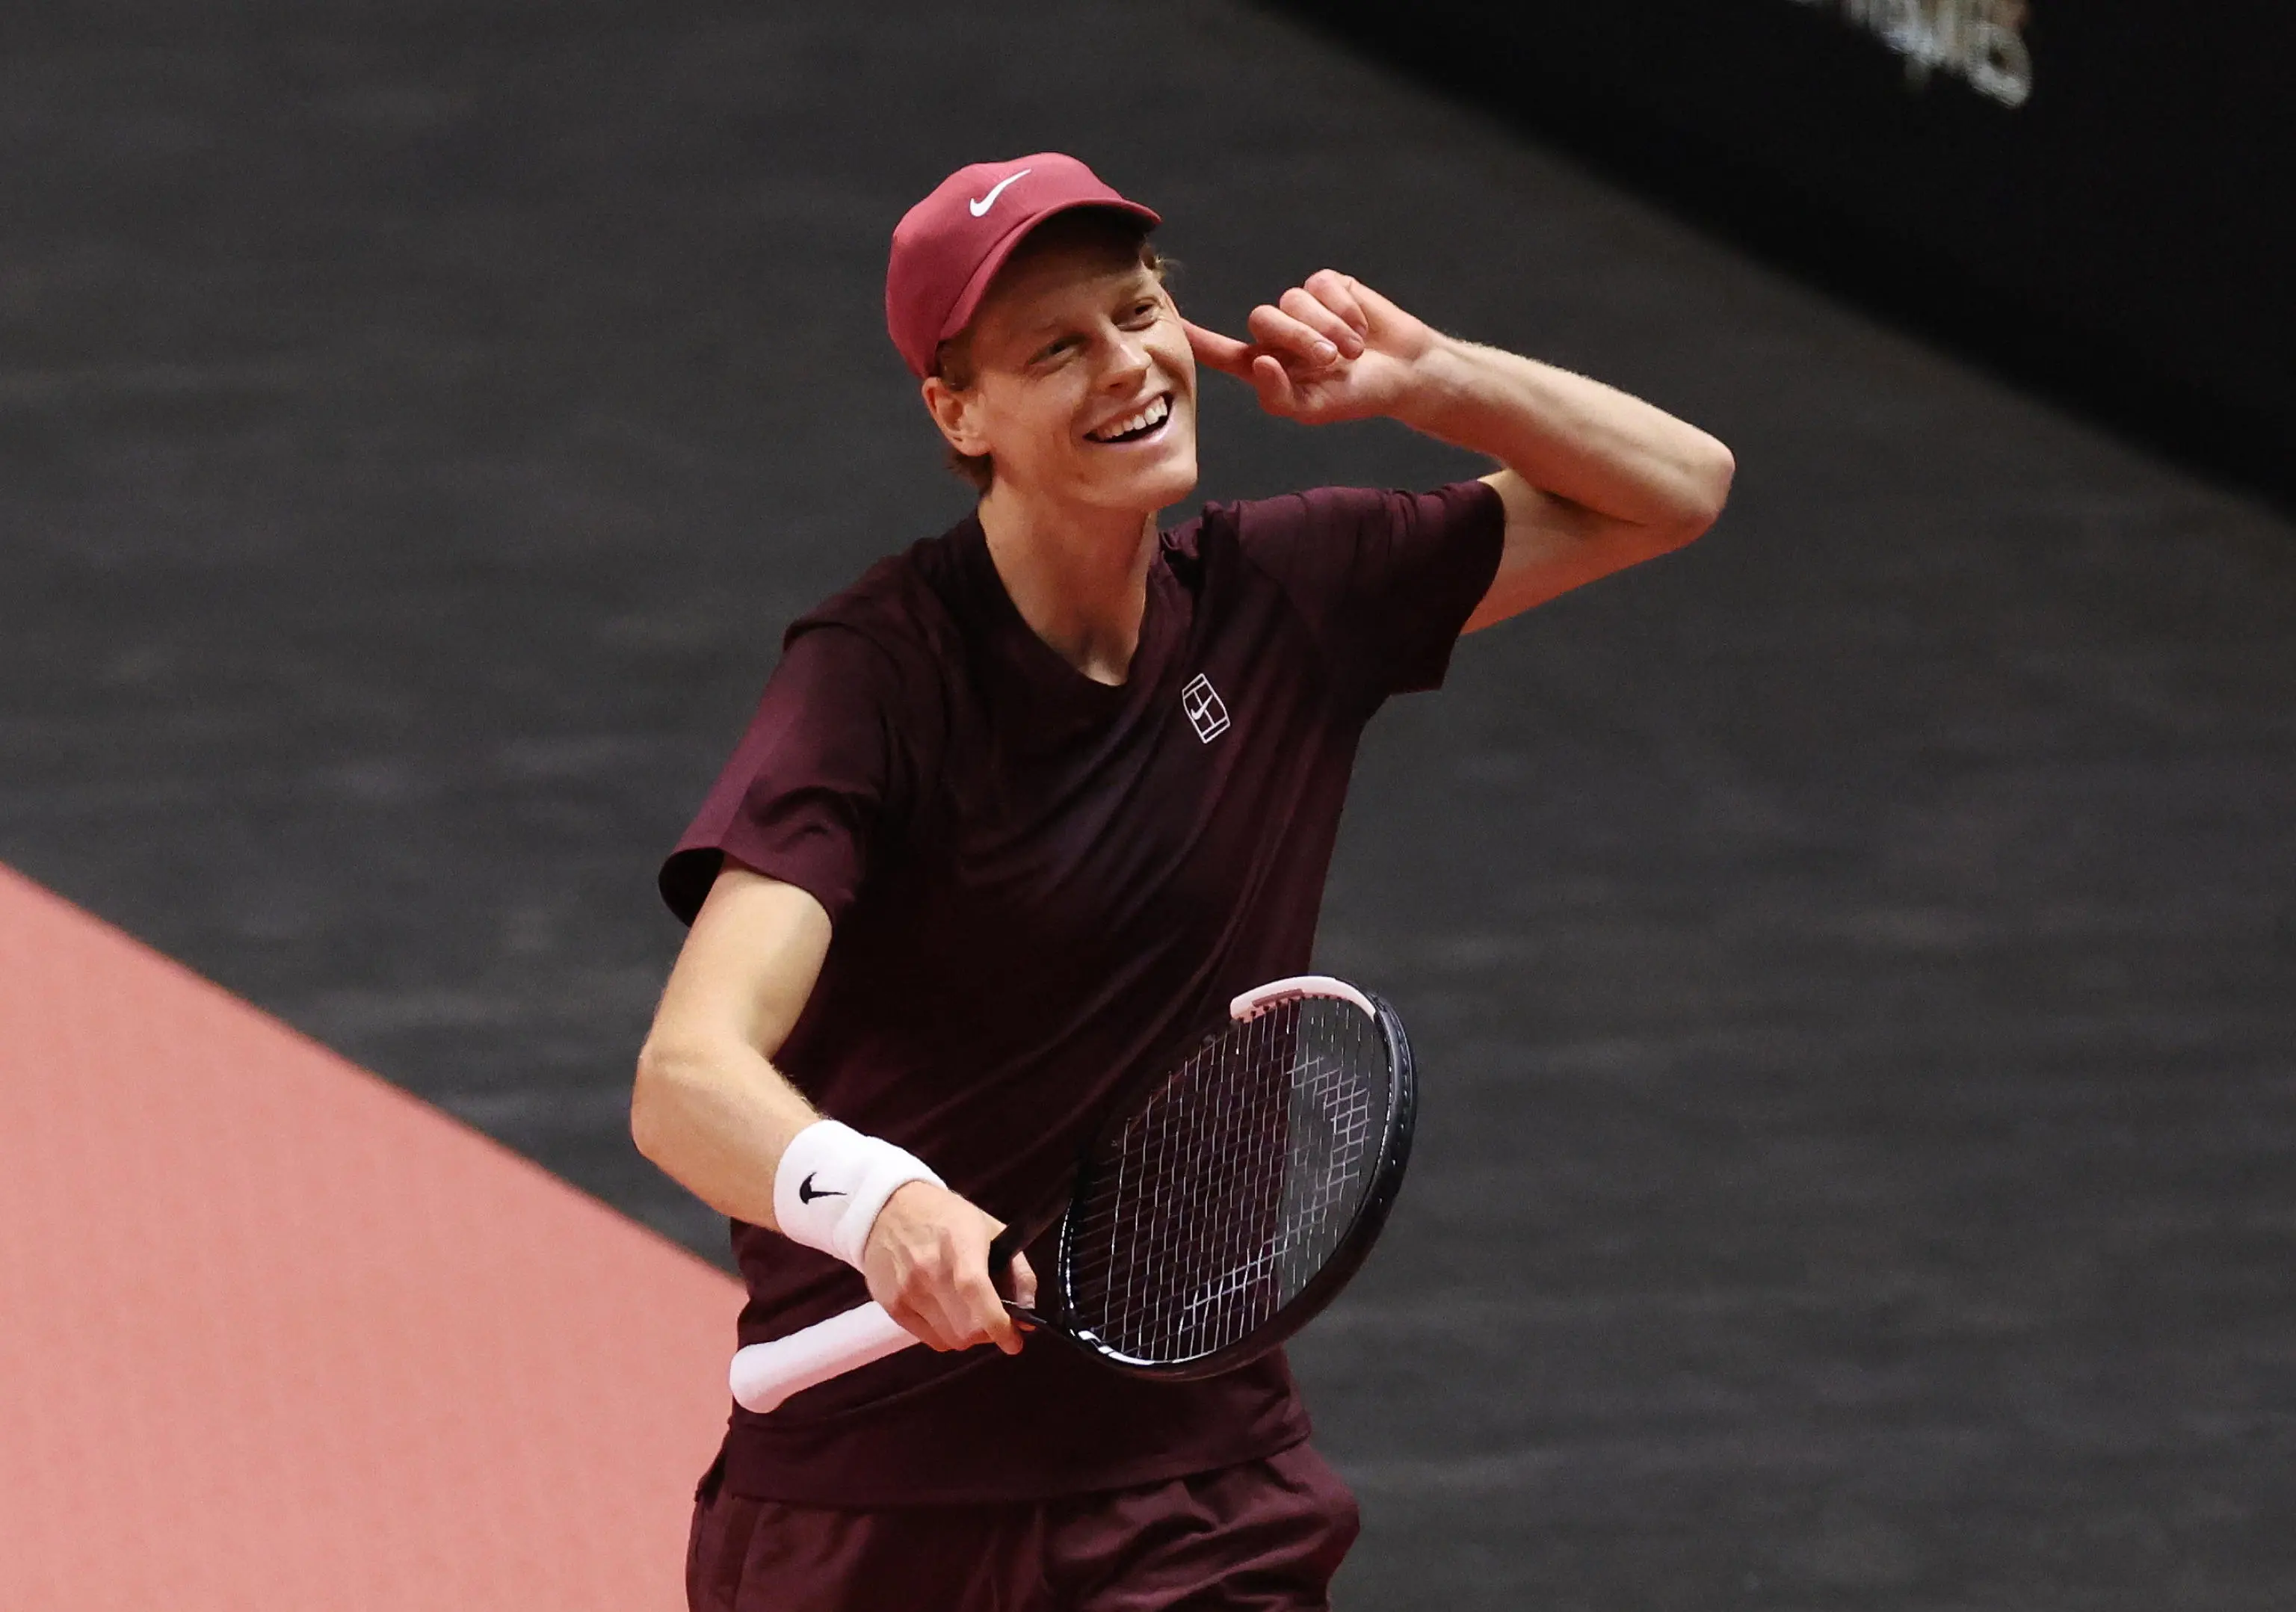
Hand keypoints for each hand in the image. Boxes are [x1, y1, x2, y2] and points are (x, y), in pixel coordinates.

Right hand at [860, 1180, 1037, 1355]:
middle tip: (994, 1321)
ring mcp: (907, 1290)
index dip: (998, 1323)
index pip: (976, 1291)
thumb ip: (1017, 1272)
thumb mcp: (990, 1229)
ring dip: (968, 1335)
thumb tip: (1028, 1315)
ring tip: (970, 1315)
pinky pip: (929, 1339)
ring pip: (949, 1340)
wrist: (888, 1208)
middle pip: (965, 1329)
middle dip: (988, 1333)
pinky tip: (948, 1314)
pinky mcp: (891, 1305)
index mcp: (959, 1245)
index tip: (1014, 1341)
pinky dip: (946, 1334)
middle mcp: (929, 1270)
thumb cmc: (946, 1218)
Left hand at [1184, 270, 1442, 425]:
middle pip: (1264, 319)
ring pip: (1294, 301)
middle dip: (1299, 338)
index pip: (1221, 351)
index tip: (1168, 322)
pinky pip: (1323, 287)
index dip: (1196, 337)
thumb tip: (1259, 361)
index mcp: (1266, 365)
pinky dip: (1345, 311)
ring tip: (1354, 350)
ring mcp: (1302, 305)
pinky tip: (1362, 327)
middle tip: (1331, 361)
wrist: (1404, 372)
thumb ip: (1279, 395)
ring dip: (1328, 328)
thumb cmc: (1356, 396)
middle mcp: (1279, 332)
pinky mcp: (1328, 286)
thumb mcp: (1315, 409)